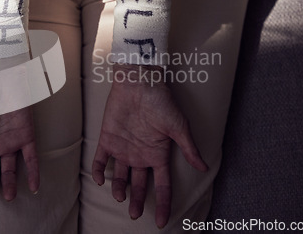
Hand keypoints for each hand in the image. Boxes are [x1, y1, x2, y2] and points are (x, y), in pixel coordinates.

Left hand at [92, 64, 206, 227]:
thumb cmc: (161, 102)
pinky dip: (98, 171)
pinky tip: (100, 180)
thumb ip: (189, 149)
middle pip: (139, 184)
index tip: (162, 222)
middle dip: (138, 201)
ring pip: (119, 176)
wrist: (139, 82)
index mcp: (158, 155)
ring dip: (118, 188)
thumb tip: (204, 167)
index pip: (162, 185)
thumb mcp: (179, 127)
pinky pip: (100, 160)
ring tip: (119, 197)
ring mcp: (123, 148)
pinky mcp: (107, 139)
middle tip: (135, 215)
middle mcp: (140, 155)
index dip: (164, 204)